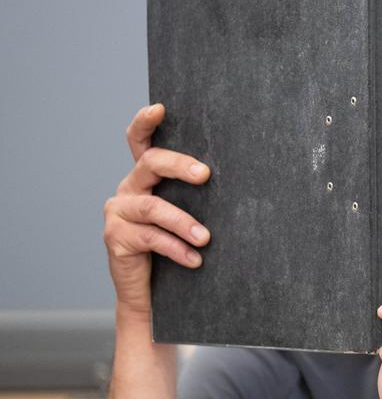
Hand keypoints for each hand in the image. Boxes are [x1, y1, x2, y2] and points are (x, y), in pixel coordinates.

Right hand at [102, 104, 210, 316]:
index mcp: (145, 177)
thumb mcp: (188, 214)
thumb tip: (245, 177)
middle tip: (205, 174)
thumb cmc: (177, 245)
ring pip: (152, 207)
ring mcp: (118, 213)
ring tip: (206, 237)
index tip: (161, 108)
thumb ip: (196, 194)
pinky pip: (150, 238)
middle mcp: (128, 188)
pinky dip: (176, 248)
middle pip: (150, 164)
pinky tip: (196, 259)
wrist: (150, 293)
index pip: (140, 141)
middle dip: (178, 165)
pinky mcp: (116, 239)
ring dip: (183, 222)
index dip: (145, 122)